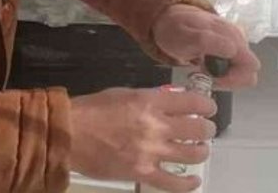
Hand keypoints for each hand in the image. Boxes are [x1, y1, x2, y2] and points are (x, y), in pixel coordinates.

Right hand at [68, 87, 215, 191]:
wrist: (69, 134)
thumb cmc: (93, 109)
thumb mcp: (124, 93)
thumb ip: (150, 98)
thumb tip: (170, 102)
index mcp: (150, 101)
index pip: (193, 103)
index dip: (207, 106)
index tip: (208, 109)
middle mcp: (155, 125)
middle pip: (198, 129)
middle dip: (207, 130)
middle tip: (204, 130)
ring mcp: (151, 151)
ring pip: (193, 154)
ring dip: (201, 151)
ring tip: (199, 149)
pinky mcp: (142, 173)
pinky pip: (174, 183)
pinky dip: (188, 184)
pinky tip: (194, 180)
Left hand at [151, 4, 260, 88]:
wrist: (171, 19)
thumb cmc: (177, 29)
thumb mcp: (186, 36)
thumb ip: (208, 41)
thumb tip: (232, 50)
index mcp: (231, 35)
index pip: (250, 67)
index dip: (231, 78)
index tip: (211, 78)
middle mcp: (239, 39)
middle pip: (249, 73)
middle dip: (229, 80)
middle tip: (206, 75)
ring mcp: (238, 44)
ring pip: (243, 74)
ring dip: (224, 77)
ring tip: (204, 69)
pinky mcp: (234, 49)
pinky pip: (236, 70)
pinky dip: (223, 73)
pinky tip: (207, 66)